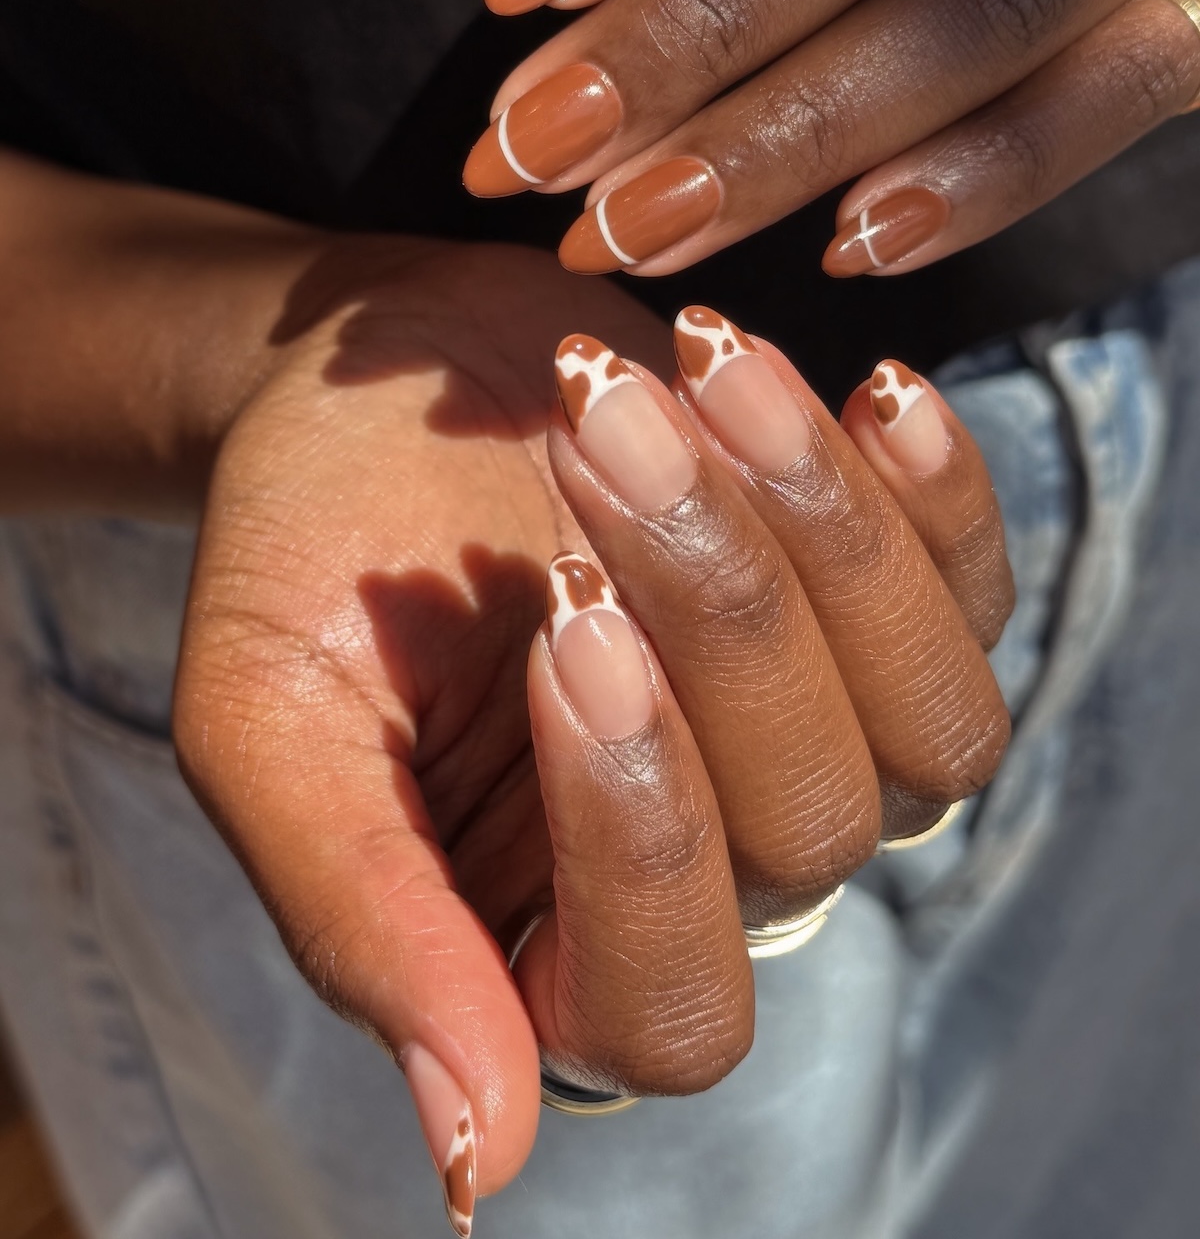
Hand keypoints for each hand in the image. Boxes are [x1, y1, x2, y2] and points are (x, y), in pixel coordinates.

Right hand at [174, 238, 1011, 1233]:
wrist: (383, 384)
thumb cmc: (313, 543)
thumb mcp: (275, 718)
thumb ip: (361, 916)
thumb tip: (475, 1155)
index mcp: (549, 934)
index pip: (663, 1008)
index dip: (643, 834)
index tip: (566, 626)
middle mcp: (714, 861)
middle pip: (813, 831)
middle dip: (717, 609)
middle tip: (593, 430)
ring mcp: (818, 735)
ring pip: (931, 724)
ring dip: (825, 537)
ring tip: (700, 373)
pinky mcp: (878, 612)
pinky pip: (975, 595)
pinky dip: (940, 494)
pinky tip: (870, 390)